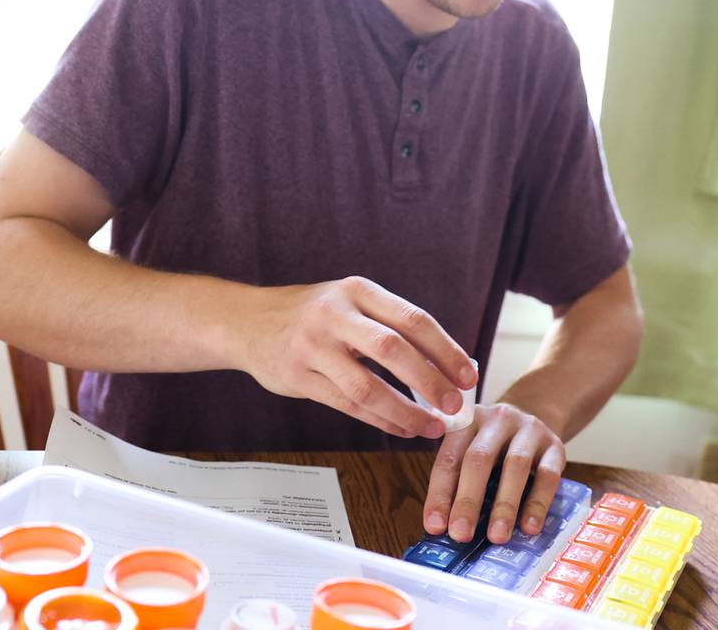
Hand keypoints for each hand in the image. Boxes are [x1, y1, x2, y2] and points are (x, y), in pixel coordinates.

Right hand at [236, 276, 476, 437]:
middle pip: (393, 349)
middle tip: (455, 407)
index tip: (469, 376)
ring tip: (430, 427)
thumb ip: (392, 328)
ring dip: (405, 411)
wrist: (248, 322)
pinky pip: (347, 404)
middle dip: (430, 381)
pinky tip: (400, 427)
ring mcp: (313, 346)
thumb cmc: (313, 315)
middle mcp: (335, 314)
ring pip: (367, 386)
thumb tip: (450, 366)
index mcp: (358, 290)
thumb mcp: (351, 303)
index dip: (445, 350)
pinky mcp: (298, 376)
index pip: (412, 319)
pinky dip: (379, 419)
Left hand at [421, 402, 565, 544]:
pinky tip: (529, 527)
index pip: (449, 459)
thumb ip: (456, 479)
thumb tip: (440, 526)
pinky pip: (548, 475)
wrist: (536, 413)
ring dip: (504, 505)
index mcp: (467, 420)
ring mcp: (529, 430)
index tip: (435, 526)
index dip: (440, 494)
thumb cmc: (495, 443)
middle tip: (461, 534)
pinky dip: (538, 503)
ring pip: (515, 465)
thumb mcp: (470, 448)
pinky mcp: (555, 446)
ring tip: (497, 536)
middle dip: (468, 500)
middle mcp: (497, 420)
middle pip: (479, 459)